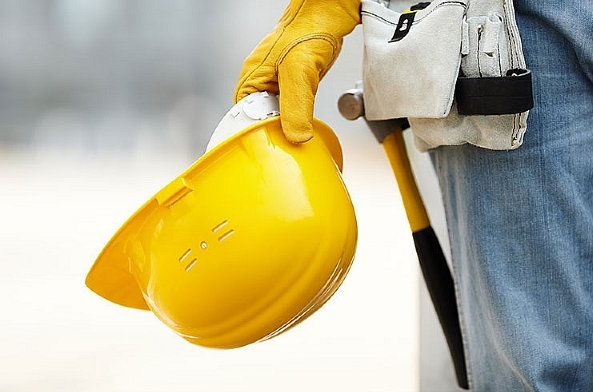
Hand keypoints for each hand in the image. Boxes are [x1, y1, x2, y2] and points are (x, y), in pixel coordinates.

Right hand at [234, 0, 359, 142]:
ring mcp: (276, 86)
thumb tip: (296, 137)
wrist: (328, 16)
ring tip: (298, 132)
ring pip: (278, 118)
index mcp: (250, 81)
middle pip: (261, 121)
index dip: (258, 134)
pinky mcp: (292, 87)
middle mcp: (260, 84)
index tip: (274, 145)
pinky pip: (291, 110)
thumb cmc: (308, 32)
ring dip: (289, 126)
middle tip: (290, 141)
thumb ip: (296, 107)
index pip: (243, 120)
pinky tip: (307, 119)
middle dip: (275, 132)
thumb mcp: (299, 73)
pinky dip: (299, 117)